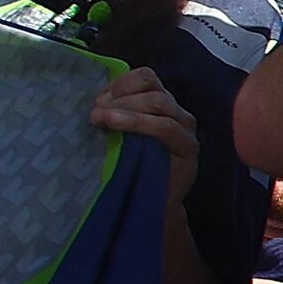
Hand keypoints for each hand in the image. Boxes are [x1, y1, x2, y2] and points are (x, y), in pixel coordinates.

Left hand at [82, 67, 196, 205]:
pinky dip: (139, 123)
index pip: (146, 77)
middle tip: (94, 114)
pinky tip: (117, 125)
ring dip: (126, 108)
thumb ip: (114, 115)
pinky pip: (167, 128)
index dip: (120, 83)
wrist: (148, 206)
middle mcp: (178, 112)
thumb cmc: (131, 168)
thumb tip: (94, 102)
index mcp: (161, 104)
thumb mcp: (120, 136)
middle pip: (152, 88)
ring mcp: (186, 130)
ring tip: (101, 119)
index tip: (97, 101)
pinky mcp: (189, 148)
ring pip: (160, 103)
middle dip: (119, 97)